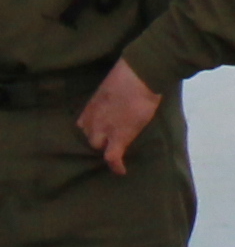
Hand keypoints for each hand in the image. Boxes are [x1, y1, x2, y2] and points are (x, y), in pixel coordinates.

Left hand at [77, 60, 159, 176]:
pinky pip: (112, 157)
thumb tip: (118, 102)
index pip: (84, 125)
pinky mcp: (118, 137)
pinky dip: (116, 165)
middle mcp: (92, 120)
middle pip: (89, 136)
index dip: (91, 129)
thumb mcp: (110, 87)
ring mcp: (103, 130)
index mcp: (90, 107)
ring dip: (106, 148)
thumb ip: (109, 99)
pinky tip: (121, 171)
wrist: (140, 76)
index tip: (99, 131)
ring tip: (116, 152)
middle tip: (111, 140)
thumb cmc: (129, 75)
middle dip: (98, 139)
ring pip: (98, 146)